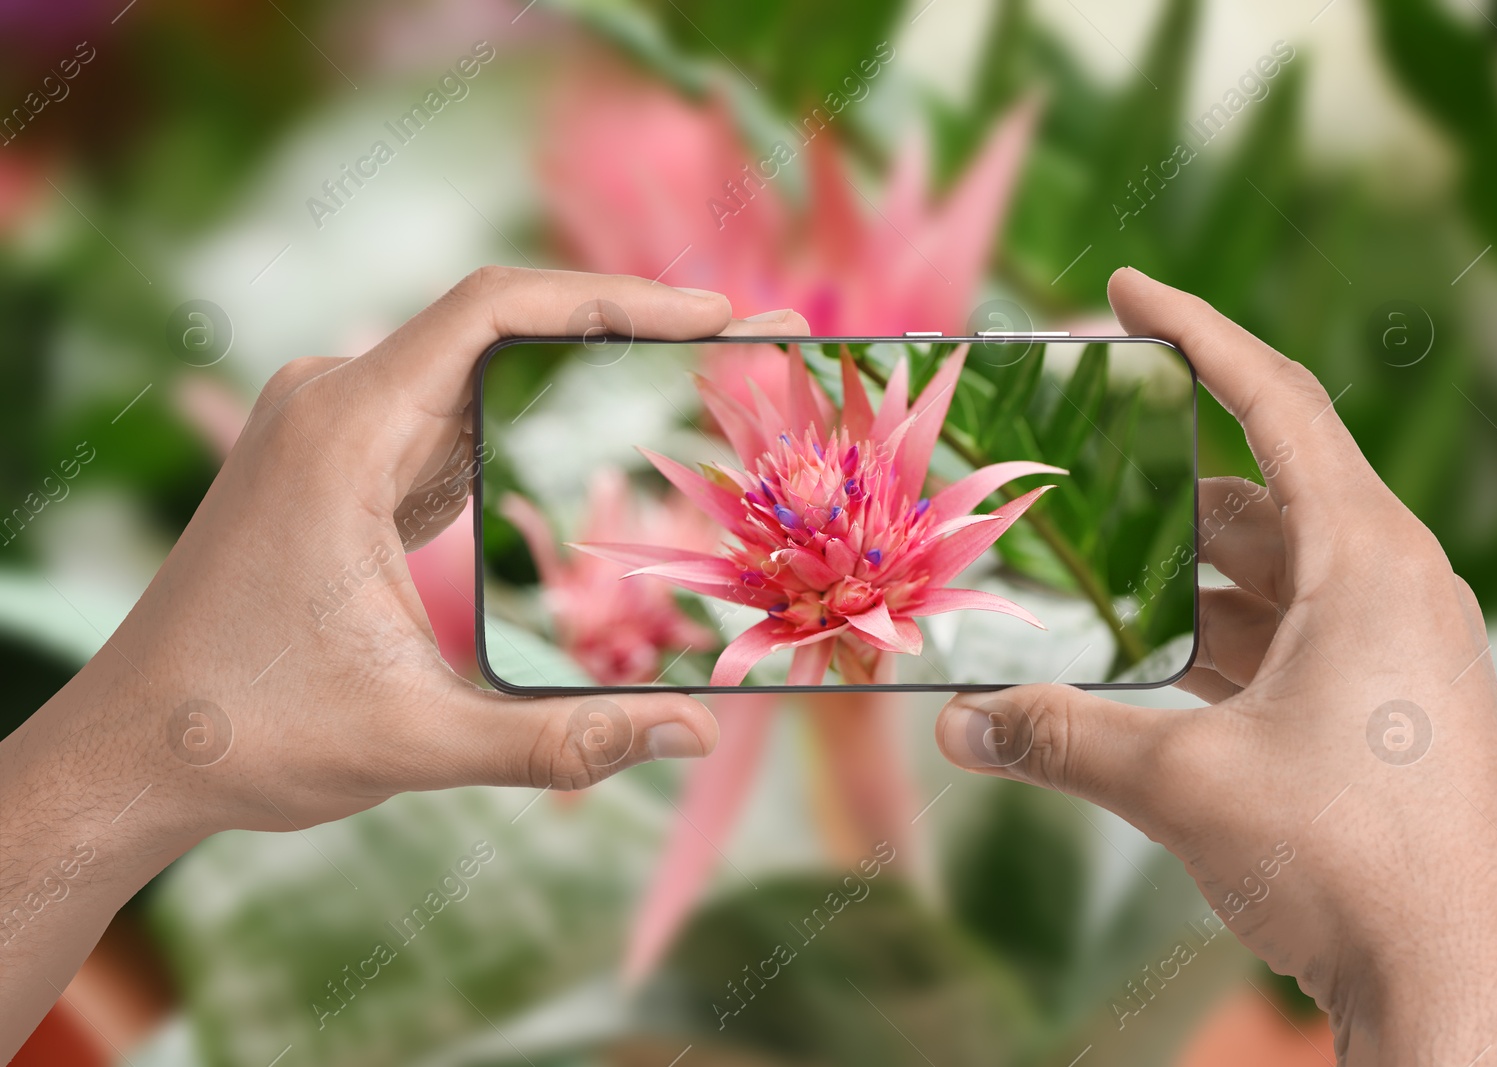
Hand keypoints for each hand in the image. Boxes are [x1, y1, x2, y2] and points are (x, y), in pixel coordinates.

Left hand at [0, 268, 807, 1056]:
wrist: (132, 750)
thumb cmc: (248, 733)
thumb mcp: (418, 741)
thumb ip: (562, 739)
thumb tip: (696, 735)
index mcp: (343, 433)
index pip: (497, 310)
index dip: (616, 298)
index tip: (713, 313)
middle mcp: (330, 404)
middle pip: (498, 327)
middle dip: (621, 332)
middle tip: (737, 345)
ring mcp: (326, 428)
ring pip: (471, 369)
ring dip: (573, 377)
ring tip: (687, 384)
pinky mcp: (333, 464)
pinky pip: (441, 415)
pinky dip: (520, 424)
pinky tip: (583, 443)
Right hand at [936, 268, 1496, 1061]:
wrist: (1463, 984)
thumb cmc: (1352, 858)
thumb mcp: (1186, 784)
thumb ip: (1060, 738)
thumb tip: (959, 723)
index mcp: (1367, 559)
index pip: (1274, 401)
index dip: (1196, 333)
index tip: (1128, 291)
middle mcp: (1391, 586)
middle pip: (1260, 492)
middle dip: (1160, 483)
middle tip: (1074, 475)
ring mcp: (1395, 651)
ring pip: (1269, 576)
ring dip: (1181, 575)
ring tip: (1088, 582)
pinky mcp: (1384, 710)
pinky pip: (1286, 639)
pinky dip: (1212, 639)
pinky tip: (1143, 669)